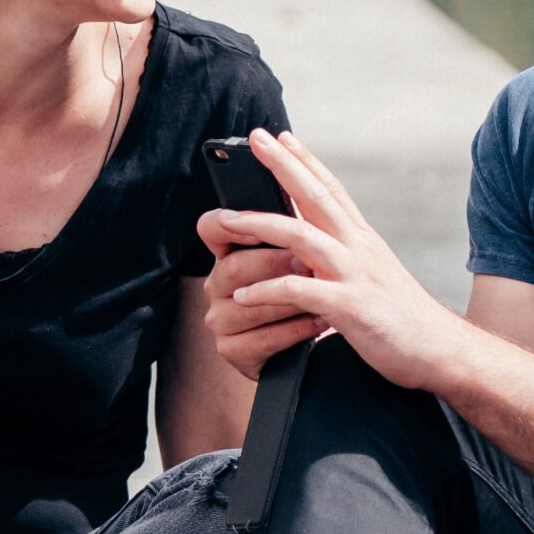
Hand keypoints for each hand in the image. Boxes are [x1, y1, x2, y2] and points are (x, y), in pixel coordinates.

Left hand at [197, 130, 469, 394]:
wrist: (440, 350)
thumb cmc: (402, 317)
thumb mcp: (373, 276)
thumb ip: (347, 258)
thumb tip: (313, 251)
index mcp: (363, 239)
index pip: (333, 189)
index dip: (307, 161)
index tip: (283, 137)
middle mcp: (359, 248)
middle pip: (316, 196)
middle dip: (283, 166)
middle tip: (256, 140)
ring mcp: (355, 274)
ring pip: (301, 236)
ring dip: (260, 225)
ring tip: (226, 221)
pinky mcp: (351, 307)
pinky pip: (301, 292)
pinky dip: (269, 291)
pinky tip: (243, 296)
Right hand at [202, 236, 323, 378]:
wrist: (311, 346)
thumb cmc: (308, 293)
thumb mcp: (300, 256)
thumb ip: (294, 225)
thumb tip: (309, 182)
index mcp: (230, 253)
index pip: (211, 227)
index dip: (226, 225)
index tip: (254, 228)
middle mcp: (217, 284)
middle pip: (235, 266)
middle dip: (275, 264)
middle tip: (309, 263)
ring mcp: (221, 319)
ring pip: (249, 305)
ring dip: (290, 299)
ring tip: (322, 293)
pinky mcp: (232, 351)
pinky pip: (262, 339)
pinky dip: (296, 330)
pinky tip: (319, 321)